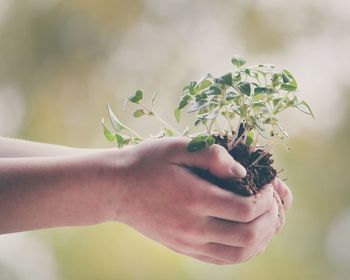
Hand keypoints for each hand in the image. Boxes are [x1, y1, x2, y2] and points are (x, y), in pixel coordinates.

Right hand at [103, 138, 291, 264]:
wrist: (116, 189)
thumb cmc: (146, 163)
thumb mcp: (177, 148)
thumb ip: (212, 155)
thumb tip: (243, 170)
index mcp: (194, 198)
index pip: (247, 208)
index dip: (267, 197)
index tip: (268, 182)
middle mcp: (193, 227)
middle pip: (249, 235)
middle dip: (272, 218)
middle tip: (274, 200)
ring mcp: (188, 242)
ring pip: (240, 254)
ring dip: (263, 238)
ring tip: (268, 218)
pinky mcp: (184, 248)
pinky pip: (223, 259)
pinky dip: (245, 250)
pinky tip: (249, 234)